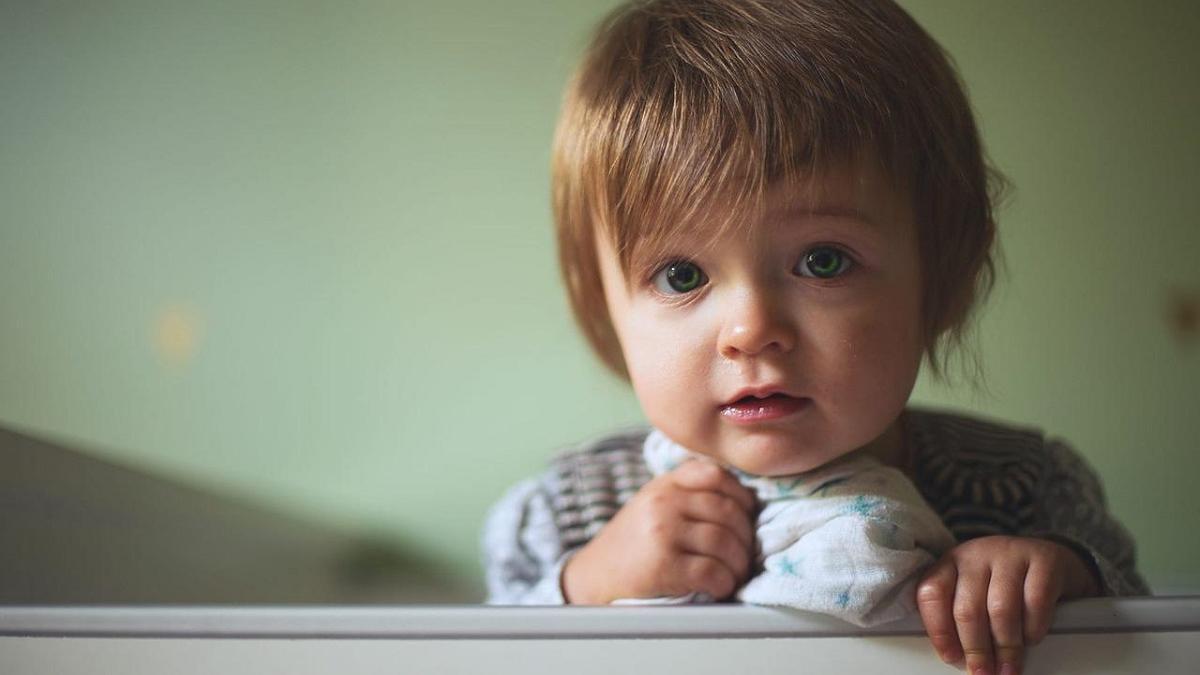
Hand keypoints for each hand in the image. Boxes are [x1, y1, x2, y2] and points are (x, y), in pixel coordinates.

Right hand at [561, 459, 756, 603]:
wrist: (593, 577)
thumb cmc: (630, 545)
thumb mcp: (652, 504)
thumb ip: (686, 493)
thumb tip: (742, 501)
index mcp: (664, 485)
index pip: (715, 475)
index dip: (741, 496)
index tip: (746, 516)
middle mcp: (663, 503)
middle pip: (727, 512)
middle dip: (745, 538)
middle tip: (745, 555)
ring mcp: (663, 532)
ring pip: (725, 542)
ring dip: (738, 564)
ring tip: (734, 574)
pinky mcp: (664, 566)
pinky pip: (712, 571)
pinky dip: (724, 583)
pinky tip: (719, 587)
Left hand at [916, 535, 1100, 674]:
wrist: (1052, 560)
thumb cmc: (1007, 584)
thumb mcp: (976, 591)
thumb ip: (962, 616)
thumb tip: (958, 659)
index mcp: (952, 562)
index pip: (932, 593)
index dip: (939, 630)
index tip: (951, 658)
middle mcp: (976, 554)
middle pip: (967, 608)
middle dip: (975, 648)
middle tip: (982, 672)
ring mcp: (1009, 554)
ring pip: (1000, 610)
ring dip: (1005, 647)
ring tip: (1007, 668)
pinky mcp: (1043, 560)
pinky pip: (1035, 602)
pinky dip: (1032, 629)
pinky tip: (1031, 640)